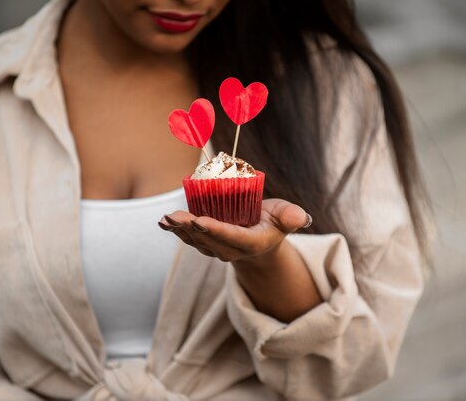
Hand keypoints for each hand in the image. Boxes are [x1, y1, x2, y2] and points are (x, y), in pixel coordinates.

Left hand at [158, 199, 311, 263]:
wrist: (259, 242)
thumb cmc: (272, 224)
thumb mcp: (285, 218)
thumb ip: (291, 216)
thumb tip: (302, 217)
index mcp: (251, 243)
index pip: (231, 237)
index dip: (215, 229)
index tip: (200, 220)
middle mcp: (230, 250)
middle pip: (208, 240)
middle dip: (190, 229)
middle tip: (175, 217)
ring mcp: (215, 249)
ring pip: (195, 241)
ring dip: (179, 231)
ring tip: (166, 219)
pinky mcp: (205, 244)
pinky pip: (189, 238)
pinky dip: (175, 231)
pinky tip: (163, 222)